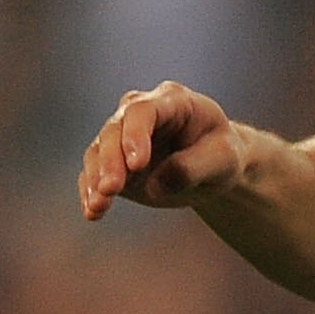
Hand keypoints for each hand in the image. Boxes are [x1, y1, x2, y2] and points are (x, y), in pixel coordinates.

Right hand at [78, 82, 239, 219]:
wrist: (214, 168)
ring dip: (95, 180)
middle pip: (114, 130)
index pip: (143, 111)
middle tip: (111, 189)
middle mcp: (139, 113)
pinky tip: (92, 212)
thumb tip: (156, 184)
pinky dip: (91, 192)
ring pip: (99, 152)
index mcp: (171, 101)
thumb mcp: (223, 160)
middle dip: (110, 161)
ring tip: (97, 207)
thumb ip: (193, 168)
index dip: (135, 135)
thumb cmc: (222, 155)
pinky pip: (94, 174)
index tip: (136, 164)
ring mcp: (122, 137)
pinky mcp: (113, 163)